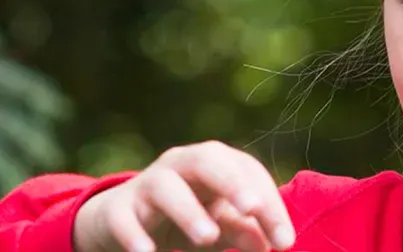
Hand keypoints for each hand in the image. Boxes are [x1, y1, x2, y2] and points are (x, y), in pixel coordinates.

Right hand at [74, 141, 296, 251]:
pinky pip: (123, 217)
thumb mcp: (219, 223)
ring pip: (165, 187)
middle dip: (231, 182)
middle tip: (252, 209)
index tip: (285, 240)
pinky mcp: (116, 210)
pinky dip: (135, 235)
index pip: (246, 171)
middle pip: (206, 159)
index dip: (269, 203)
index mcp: (211, 163)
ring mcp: (146, 185)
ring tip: (207, 237)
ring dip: (187, 210)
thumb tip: (270, 244)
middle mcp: (179, 165)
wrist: (121, 221)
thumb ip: (244, 230)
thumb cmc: (185, 216)